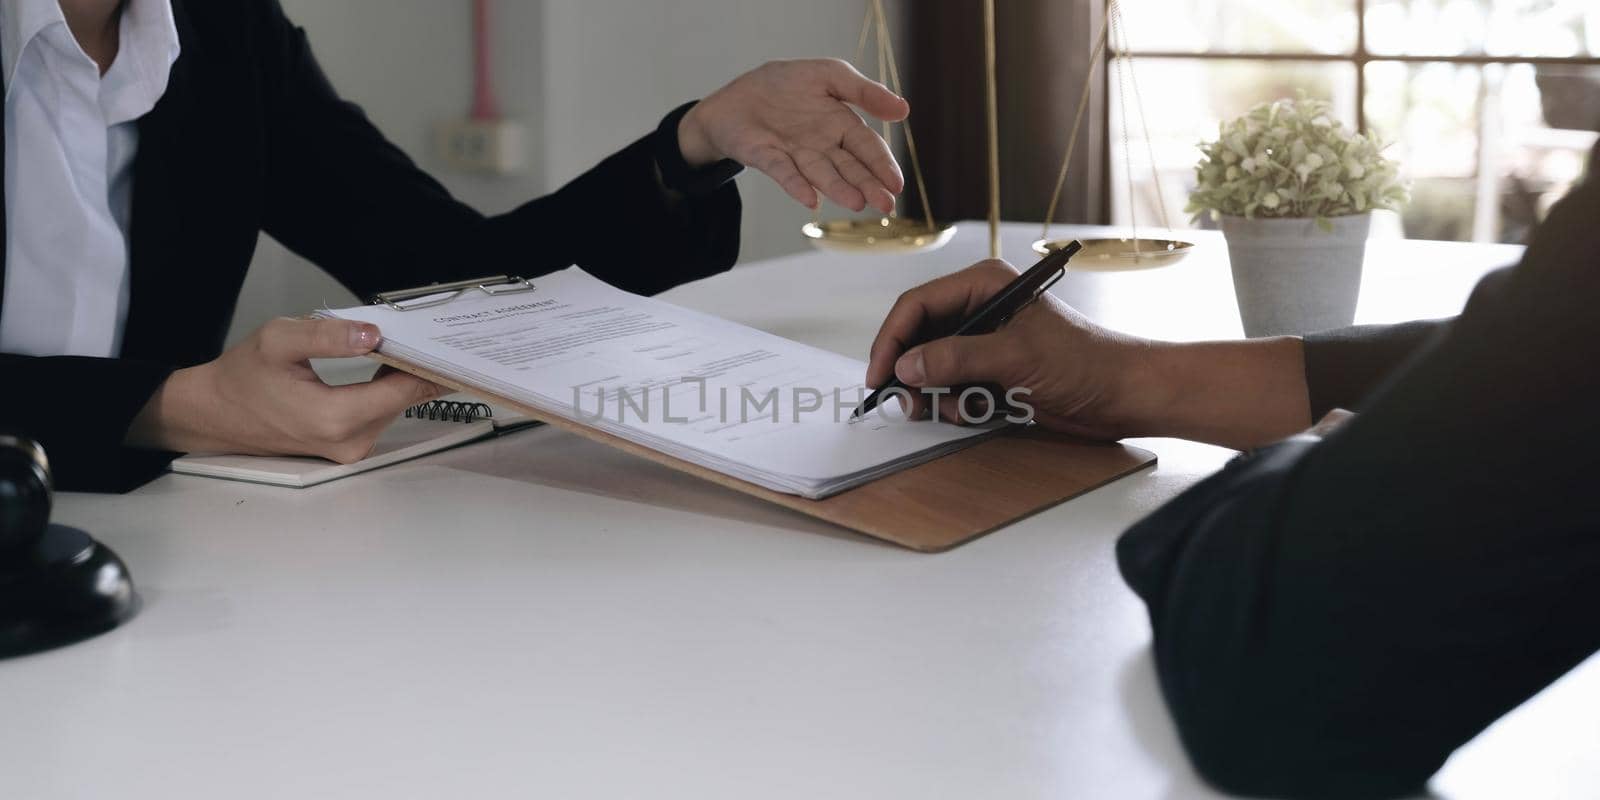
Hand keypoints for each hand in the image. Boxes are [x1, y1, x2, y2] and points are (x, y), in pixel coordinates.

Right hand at [127, 318, 445, 462]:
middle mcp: (350, 440)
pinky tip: (389, 364)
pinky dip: (388, 389)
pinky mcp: (349, 446)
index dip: (430, 364)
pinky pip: (381, 412)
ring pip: (396, 405)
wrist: (216, 412)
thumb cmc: (243, 377)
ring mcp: (351, 448)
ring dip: (403, 376)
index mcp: (335, 417)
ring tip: (407, 344)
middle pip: (405, 397)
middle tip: (431, 334)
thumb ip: (328, 335)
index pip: (405, 389)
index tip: (449, 343)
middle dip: (417, 365)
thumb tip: (373, 333)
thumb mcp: (280, 340)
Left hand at [678, 58, 909, 213]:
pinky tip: (810, 200)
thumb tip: (904, 110)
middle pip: (849, 167)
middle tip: (886, 205)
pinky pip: (784, 172)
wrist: (735, 96)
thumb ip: (864, 91)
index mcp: (840, 125)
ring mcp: (795, 155)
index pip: (867, 147)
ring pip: (821, 174)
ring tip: (857, 203)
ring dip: (839, 189)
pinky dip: (797, 185)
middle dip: (868, 186)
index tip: (896, 184)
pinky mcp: (767, 158)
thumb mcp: (829, 74)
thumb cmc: (785, 85)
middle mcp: (821, 146)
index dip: (883, 165)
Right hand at [866, 260, 1151, 439]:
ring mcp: (986, 342)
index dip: (893, 338)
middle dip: (911, 370)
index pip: (918, 304)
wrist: (1124, 395)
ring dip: (936, 392)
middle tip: (907, 401)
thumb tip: (908, 364)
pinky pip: (954, 386)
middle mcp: (981, 308)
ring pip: (933, 366)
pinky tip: (978, 411)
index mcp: (985, 285)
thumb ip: (957, 358)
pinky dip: (956, 403)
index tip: (880, 373)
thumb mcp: (1016, 356)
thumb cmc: (1086, 362)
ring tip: (953, 408)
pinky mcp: (993, 372)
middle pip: (920, 335)